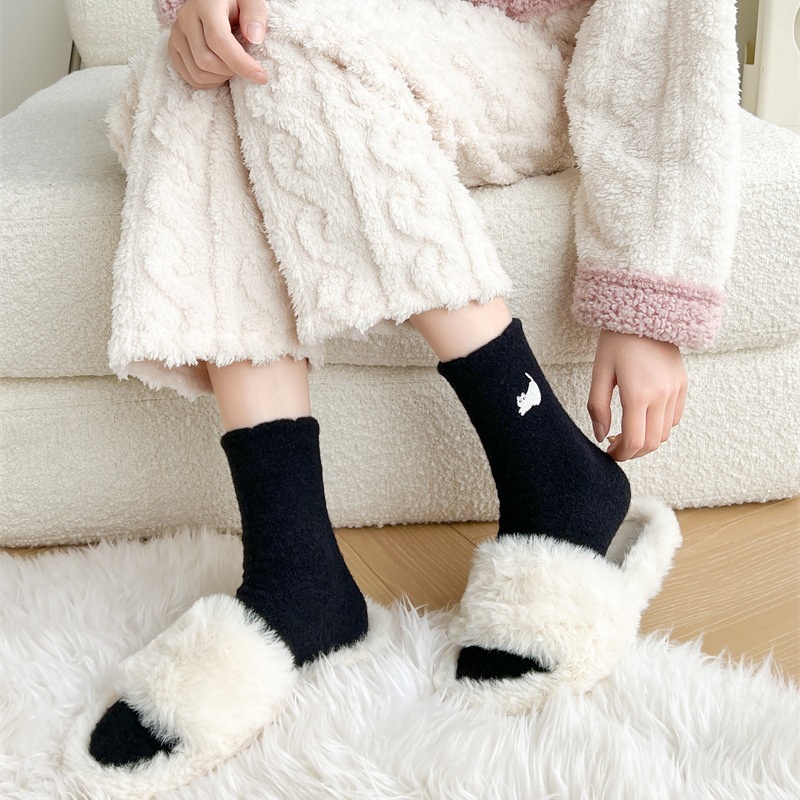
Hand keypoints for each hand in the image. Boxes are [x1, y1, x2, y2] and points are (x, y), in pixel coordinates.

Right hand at [168, 0, 267, 88]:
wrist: (213, 1)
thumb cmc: (234, 2)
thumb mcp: (249, 0)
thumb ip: (255, 14)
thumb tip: (254, 38)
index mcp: (205, 5)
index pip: (219, 41)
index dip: (241, 64)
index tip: (261, 76)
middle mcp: (186, 18)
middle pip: (206, 61)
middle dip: (231, 71)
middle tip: (246, 66)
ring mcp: (177, 34)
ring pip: (198, 73)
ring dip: (221, 78)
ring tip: (233, 66)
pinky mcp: (173, 48)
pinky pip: (190, 78)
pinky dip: (209, 83)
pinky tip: (220, 72)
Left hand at [587, 330, 686, 461]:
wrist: (646, 311)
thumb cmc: (617, 340)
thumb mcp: (599, 372)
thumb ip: (598, 407)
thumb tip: (601, 436)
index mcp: (638, 394)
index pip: (635, 442)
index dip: (621, 455)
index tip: (609, 453)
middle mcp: (662, 395)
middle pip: (652, 443)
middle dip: (633, 451)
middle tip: (615, 445)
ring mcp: (676, 390)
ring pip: (665, 433)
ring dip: (646, 439)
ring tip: (627, 430)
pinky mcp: (683, 384)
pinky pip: (674, 418)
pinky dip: (659, 425)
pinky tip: (643, 416)